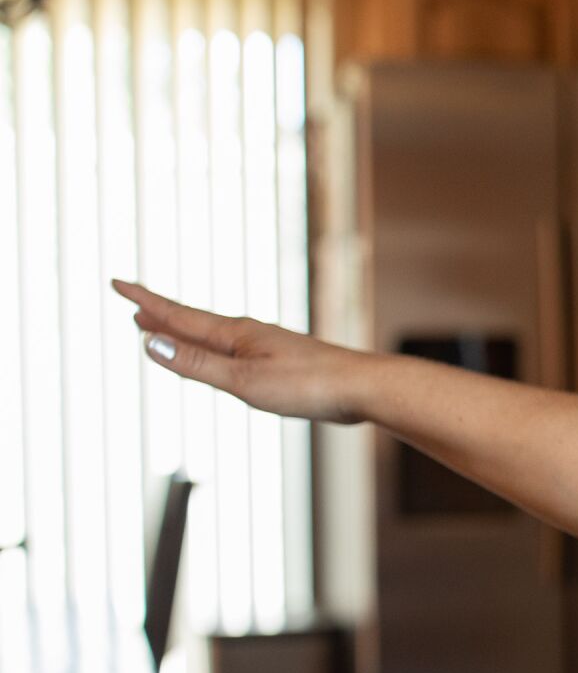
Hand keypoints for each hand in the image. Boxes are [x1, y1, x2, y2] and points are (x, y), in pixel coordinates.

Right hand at [112, 279, 375, 424]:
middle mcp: (251, 334)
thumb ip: (197, 363)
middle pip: (195, 323)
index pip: (179, 315)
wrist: (365, 388)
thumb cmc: (308, 385)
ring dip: (187, 332)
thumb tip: (150, 342)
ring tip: (168, 329)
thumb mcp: (243, 380)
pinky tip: (224, 355)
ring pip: (216, 337)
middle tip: (134, 305)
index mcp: (237, 334)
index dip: (146, 302)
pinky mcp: (286, 364)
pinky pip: (237, 351)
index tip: (118, 284)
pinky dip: (215, 349)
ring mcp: (269, 347)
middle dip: (162, 316)